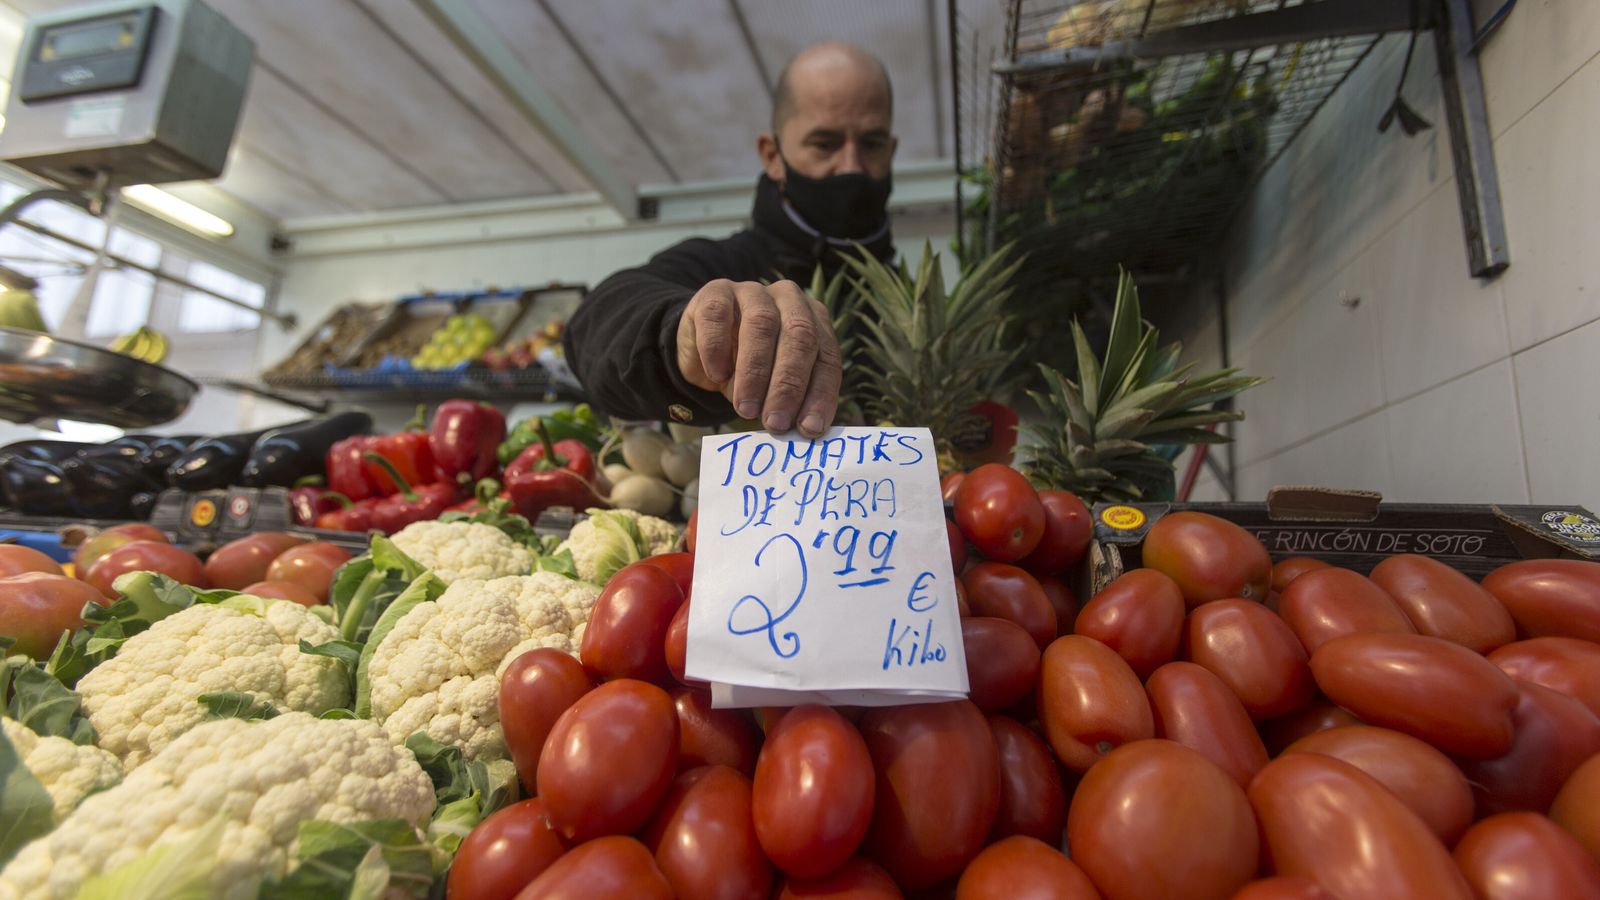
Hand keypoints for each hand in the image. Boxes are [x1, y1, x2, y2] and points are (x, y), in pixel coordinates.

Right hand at [675, 279, 840, 438]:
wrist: (702, 350)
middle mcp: (790, 299)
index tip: (809, 429)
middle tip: (775, 422)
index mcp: (814, 321)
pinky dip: (717, 349)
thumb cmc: (749, 372)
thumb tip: (809, 430)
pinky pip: (718, 315)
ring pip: (761, 324)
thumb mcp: (776, 387)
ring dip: (754, 372)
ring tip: (747, 408)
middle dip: (788, 385)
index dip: (821, 394)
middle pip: (799, 335)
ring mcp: (752, 292)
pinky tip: (717, 375)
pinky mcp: (715, 293)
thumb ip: (795, 402)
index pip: (827, 357)